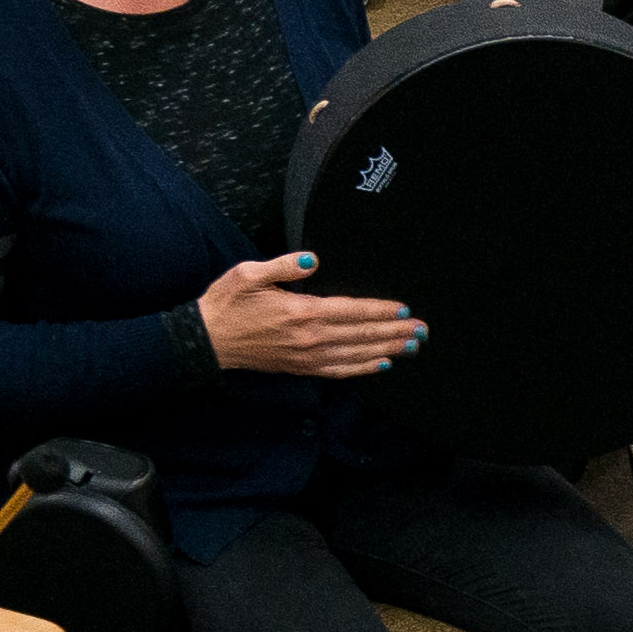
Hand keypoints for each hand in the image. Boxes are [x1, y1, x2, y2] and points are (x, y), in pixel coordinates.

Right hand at [195, 249, 422, 377]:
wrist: (209, 339)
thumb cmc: (228, 303)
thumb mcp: (249, 274)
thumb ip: (284, 266)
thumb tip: (314, 261)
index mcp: (301, 312)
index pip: (351, 311)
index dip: (380, 311)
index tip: (405, 310)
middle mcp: (309, 338)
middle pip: (361, 334)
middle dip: (394, 332)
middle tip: (423, 331)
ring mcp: (306, 356)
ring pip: (356, 354)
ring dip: (386, 349)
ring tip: (412, 346)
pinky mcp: (300, 368)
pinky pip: (339, 370)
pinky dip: (362, 368)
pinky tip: (381, 364)